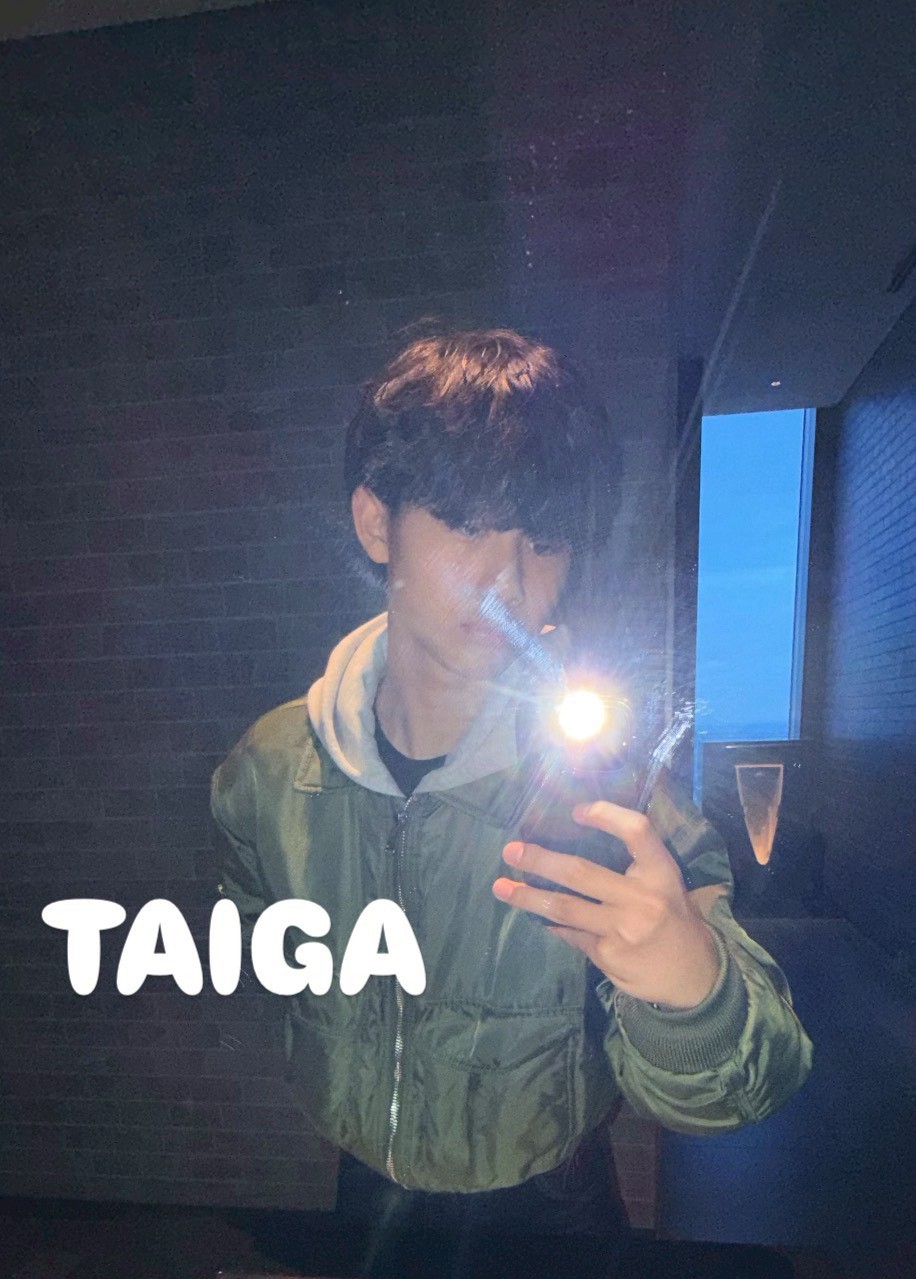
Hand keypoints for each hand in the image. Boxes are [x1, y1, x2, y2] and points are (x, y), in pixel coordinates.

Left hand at [492, 800, 724, 1008]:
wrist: (698, 976)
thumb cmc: (675, 920)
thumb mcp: (666, 886)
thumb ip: (633, 867)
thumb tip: (574, 848)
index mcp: (662, 873)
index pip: (636, 832)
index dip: (606, 815)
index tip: (576, 811)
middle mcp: (642, 898)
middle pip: (581, 872)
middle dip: (541, 860)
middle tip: (511, 851)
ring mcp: (623, 930)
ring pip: (565, 908)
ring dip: (529, 897)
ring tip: (501, 888)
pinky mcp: (609, 955)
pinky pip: (572, 934)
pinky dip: (555, 925)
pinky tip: (539, 919)